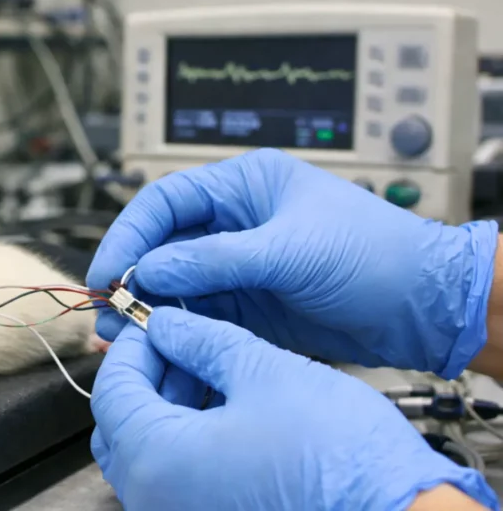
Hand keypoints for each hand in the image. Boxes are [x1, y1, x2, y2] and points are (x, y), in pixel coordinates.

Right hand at [87, 148, 498, 378]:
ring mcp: (239, 266)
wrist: (424, 307)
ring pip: (175, 285)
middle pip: (163, 246)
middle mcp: (234, 223)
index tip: (108, 271)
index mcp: (244, 187)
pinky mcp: (247, 305)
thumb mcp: (289, 251)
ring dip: (146, 309)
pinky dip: (172, 329)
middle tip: (108, 311)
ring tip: (121, 337)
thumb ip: (215, 260)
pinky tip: (154, 345)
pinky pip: (197, 315)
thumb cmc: (375, 254)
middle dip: (132, 278)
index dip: (130, 235)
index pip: (166, 202)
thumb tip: (151, 270)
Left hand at [90, 307, 499, 510]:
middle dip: (149, 375)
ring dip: (169, 406)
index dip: (133, 344)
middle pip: (122, 422)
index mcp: (157, 461)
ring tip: (212, 370)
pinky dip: (188, 440)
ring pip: (148, 452)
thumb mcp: (265, 373)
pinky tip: (226, 409)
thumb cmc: (342, 460)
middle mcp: (155, 500)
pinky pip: (176, 478)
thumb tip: (167, 325)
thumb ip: (202, 342)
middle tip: (183, 342)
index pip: (112, 389)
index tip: (157, 320)